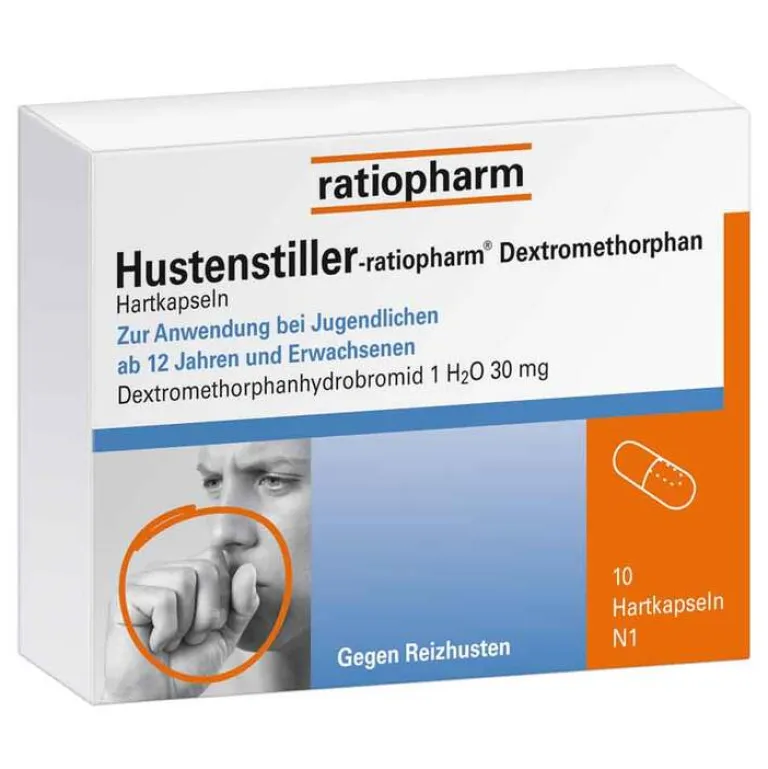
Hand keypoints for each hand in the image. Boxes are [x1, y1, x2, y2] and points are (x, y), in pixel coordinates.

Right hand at [104, 549, 258, 701]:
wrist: (158, 698)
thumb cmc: (186, 666)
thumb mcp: (228, 632)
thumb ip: (244, 601)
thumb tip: (249, 568)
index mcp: (188, 574)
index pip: (219, 557)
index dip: (226, 594)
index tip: (213, 623)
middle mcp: (165, 571)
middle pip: (207, 567)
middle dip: (209, 611)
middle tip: (192, 636)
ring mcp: (143, 581)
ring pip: (185, 579)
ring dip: (187, 623)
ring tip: (173, 640)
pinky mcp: (125, 596)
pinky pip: (164, 599)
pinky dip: (167, 630)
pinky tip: (156, 643)